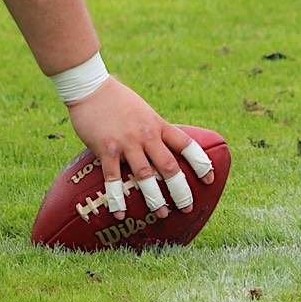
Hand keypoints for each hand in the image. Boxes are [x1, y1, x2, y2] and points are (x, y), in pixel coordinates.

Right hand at [65, 76, 216, 218]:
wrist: (90, 87)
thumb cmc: (117, 99)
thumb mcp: (143, 111)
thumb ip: (153, 130)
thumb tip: (162, 149)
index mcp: (158, 125)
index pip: (187, 146)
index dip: (201, 164)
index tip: (210, 180)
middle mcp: (146, 135)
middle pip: (169, 167)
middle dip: (181, 190)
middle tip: (187, 207)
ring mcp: (126, 143)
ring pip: (145, 176)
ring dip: (155, 199)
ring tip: (162, 214)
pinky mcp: (106, 149)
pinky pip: (113, 179)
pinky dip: (118, 199)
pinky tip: (121, 213)